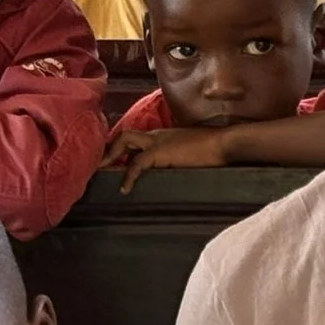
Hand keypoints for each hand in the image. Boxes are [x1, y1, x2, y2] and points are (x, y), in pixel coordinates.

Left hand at [101, 126, 229, 193]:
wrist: (224, 145)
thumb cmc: (213, 151)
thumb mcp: (190, 154)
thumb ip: (177, 160)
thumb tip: (174, 173)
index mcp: (162, 136)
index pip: (135, 139)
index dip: (122, 149)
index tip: (113, 163)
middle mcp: (156, 135)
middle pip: (125, 136)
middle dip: (110, 149)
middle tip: (99, 166)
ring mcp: (157, 141)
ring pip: (124, 140)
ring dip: (111, 155)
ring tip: (101, 172)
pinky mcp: (159, 151)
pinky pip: (136, 162)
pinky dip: (128, 175)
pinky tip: (125, 189)